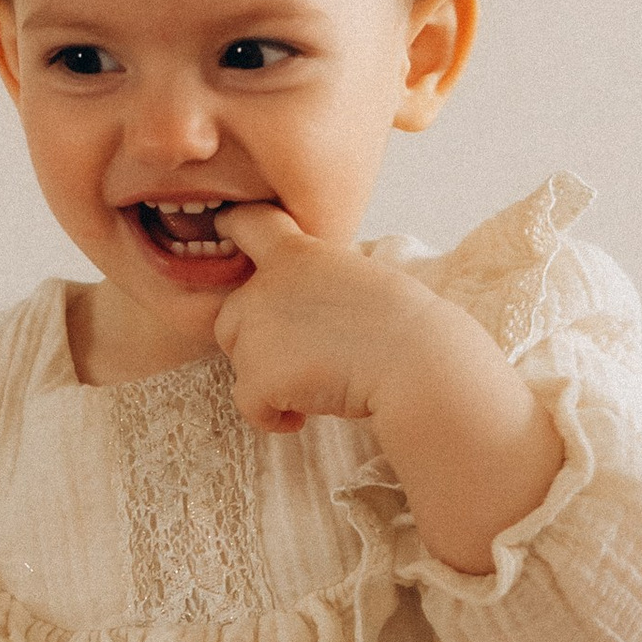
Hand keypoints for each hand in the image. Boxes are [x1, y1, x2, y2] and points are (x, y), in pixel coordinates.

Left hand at [211, 205, 430, 434]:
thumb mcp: (357, 278)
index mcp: (297, 255)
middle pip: (231, 317)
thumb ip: (315, 283)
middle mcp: (266, 287)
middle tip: (301, 361)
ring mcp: (258, 332)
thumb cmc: (404, 325)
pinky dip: (271, 417)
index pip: (246, 224)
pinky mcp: (258, 377)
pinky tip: (303, 417)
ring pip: (240, 363)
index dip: (231, 229)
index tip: (226, 233)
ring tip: (312, 388)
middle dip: (255, 343)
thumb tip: (302, 313)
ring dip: (267, 380)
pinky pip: (248, 404)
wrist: (416, 362)